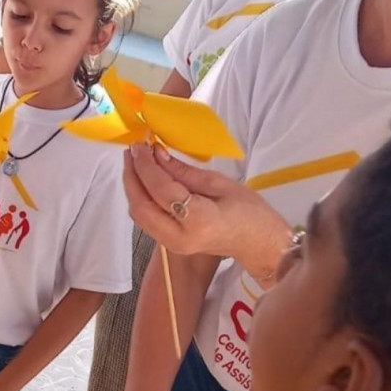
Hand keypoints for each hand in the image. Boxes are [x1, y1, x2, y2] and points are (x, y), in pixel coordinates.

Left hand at [123, 145, 291, 282]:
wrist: (259, 244)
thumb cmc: (250, 212)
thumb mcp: (220, 183)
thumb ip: (183, 171)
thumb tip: (156, 153)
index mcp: (198, 220)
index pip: (161, 190)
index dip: (146, 166)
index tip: (139, 145)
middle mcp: (179, 237)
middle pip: (141, 206)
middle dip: (132, 176)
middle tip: (132, 151)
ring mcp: (172, 245)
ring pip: (138, 215)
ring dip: (132, 186)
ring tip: (135, 161)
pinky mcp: (169, 245)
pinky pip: (145, 220)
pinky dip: (140, 197)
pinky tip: (144, 179)